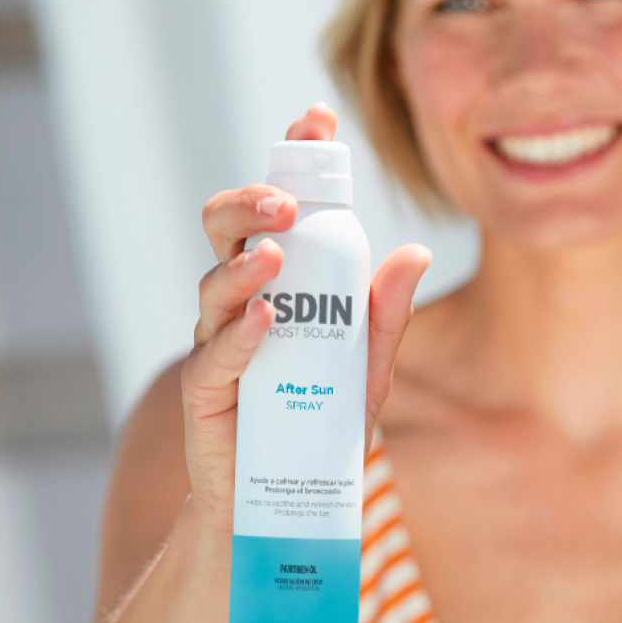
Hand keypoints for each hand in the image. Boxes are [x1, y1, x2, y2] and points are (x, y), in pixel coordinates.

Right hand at [181, 103, 429, 532]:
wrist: (284, 501)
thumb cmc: (322, 424)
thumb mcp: (368, 370)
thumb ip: (386, 316)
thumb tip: (415, 252)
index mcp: (283, 284)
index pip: (283, 210)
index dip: (293, 161)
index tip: (315, 120)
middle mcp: (244, 302)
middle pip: (229, 230)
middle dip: (254, 201)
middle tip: (289, 200)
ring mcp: (220, 341)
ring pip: (214, 282)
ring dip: (245, 262)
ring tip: (277, 253)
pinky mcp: (206, 391)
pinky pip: (215, 353)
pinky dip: (240, 331)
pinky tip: (268, 318)